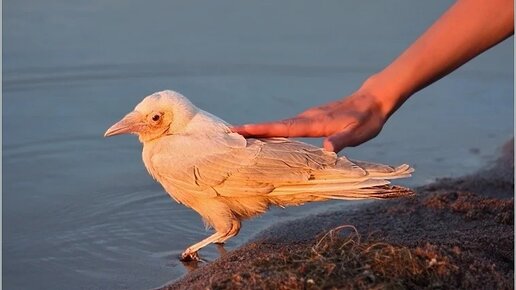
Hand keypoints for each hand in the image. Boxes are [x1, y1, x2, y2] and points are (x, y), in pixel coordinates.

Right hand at [232, 92, 387, 152]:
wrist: (373, 100)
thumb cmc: (367, 119)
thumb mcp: (358, 133)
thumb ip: (342, 140)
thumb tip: (327, 151)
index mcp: (313, 123)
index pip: (281, 128)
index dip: (260, 130)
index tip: (238, 130)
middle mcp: (306, 118)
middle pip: (273, 126)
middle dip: (251, 130)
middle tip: (228, 134)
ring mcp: (307, 118)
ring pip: (278, 126)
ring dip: (259, 131)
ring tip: (240, 138)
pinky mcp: (311, 119)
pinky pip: (286, 126)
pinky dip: (273, 131)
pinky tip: (268, 138)